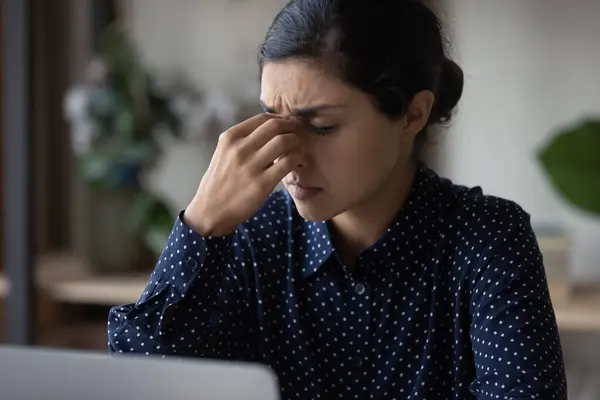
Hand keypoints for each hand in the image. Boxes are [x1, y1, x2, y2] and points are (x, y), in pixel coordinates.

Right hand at [184, 114, 301, 235]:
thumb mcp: (224, 153)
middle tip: (299, 134)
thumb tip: (271, 129)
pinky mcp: (262, 183)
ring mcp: (251, 166)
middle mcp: (239, 148)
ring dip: (297, 143)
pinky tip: (299, 163)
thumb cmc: (220, 182)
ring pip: (284, 141)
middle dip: (292, 127)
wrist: (210, 211)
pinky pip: (288, 162)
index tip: (289, 125)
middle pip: (275, 126)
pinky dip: (299, 159)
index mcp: (230, 138)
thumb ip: (243, 140)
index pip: (263, 118)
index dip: (281, 119)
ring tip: (299, 150)